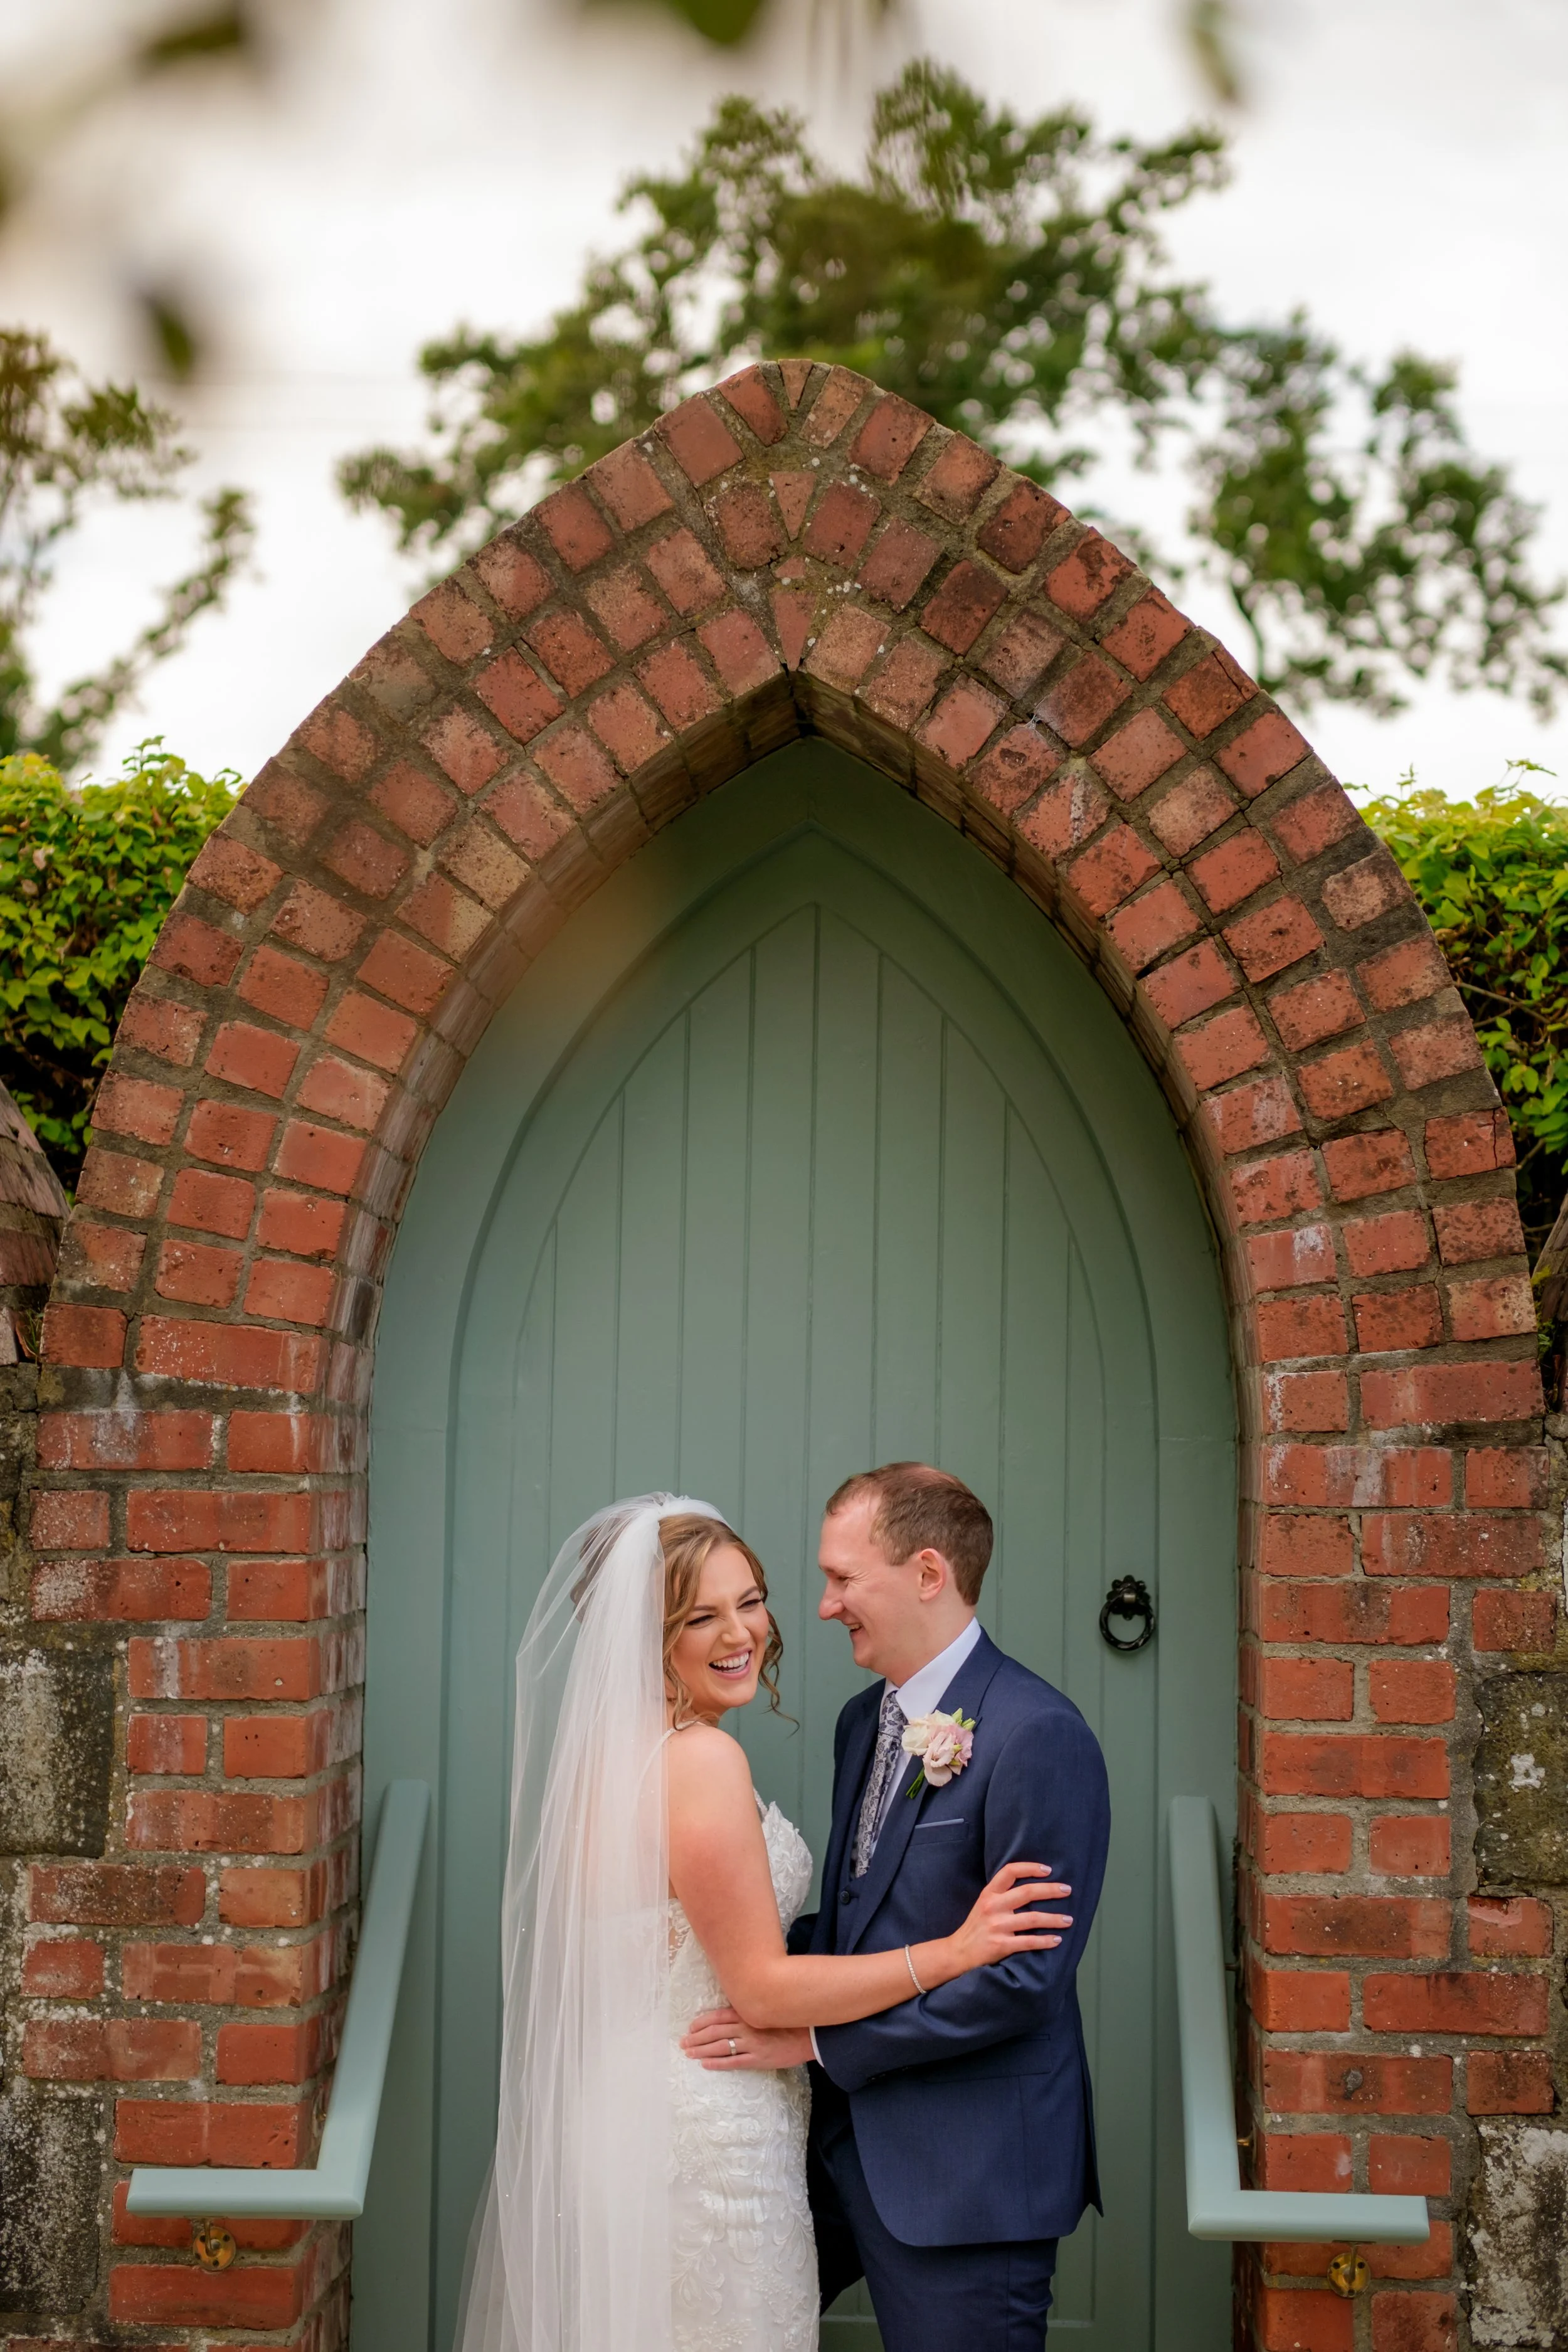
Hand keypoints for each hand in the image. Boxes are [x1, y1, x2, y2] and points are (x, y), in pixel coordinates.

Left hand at [681, 2005, 813, 2071]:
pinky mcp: (757, 2059)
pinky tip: (705, 2064)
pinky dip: (717, 2063)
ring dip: (701, 2050)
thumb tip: (725, 2017)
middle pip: (714, 2032)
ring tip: (689, 2054)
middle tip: (683, 2044)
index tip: (689, 2029)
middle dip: (696, 2038)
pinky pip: (733, 2062)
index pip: (717, 2016)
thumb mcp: (764, 2011)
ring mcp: (751, 2044)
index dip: (701, 2023)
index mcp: (747, 2013)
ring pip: (720, 2047)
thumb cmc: (785, 2021)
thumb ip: (746, 2013)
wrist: (807, 2034)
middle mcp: (746, 2026)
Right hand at [943, 1862, 1072, 1974]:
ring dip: (1054, 1919)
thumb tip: (1033, 1885)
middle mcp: (993, 1906)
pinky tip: (1057, 1940)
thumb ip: (1002, 1894)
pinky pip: (1029, 1942)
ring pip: (1033, 1918)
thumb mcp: (984, 1903)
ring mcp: (997, 1926)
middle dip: (1051, 1890)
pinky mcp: (1002, 1945)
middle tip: (1067, 1890)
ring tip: (1069, 1920)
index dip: (1030, 1868)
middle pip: (1027, 1892)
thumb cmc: (976, 1926)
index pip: (1010, 1871)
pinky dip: (1046, 1941)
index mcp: (989, 1893)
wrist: (959, 1952)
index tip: (1048, 1870)